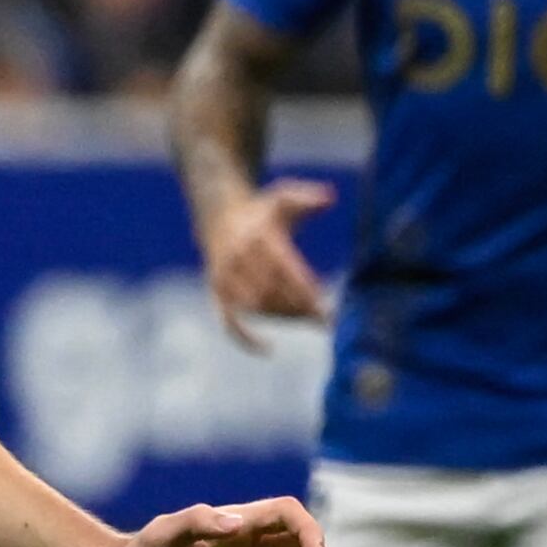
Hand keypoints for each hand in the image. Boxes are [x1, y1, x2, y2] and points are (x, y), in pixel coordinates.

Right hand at [199, 177, 333, 348]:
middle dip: (300, 310)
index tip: (327, 313)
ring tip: (307, 320)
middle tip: (323, 318)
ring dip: (284, 319)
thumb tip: (330, 198)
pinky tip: (268, 349)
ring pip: (256, 309)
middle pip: (273, 294)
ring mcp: (224, 277)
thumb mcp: (283, 196)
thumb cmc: (262, 209)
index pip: (286, 272)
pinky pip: (228, 320)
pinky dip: (244, 338)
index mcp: (258, 237)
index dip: (306, 295)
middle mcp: (238, 259)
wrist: (218, 215)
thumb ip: (307, 197)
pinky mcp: (216, 291)